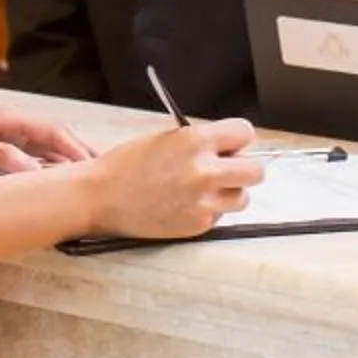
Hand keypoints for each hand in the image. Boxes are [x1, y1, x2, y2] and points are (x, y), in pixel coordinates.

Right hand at [78, 120, 262, 239]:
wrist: (100, 196)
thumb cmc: (127, 165)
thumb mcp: (165, 139)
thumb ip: (200, 141)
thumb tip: (228, 149)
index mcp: (195, 141)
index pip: (245, 133)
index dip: (238, 139)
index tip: (231, 145)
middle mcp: (204, 171)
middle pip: (256, 171)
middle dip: (243, 169)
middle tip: (226, 170)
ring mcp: (203, 201)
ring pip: (243, 198)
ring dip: (229, 193)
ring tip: (203, 190)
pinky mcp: (198, 225)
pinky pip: (220, 216)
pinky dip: (209, 210)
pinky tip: (185, 205)